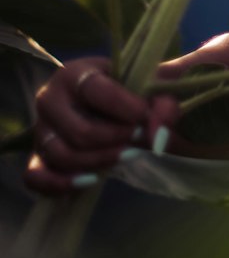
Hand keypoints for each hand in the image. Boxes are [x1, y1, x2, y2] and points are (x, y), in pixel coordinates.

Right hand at [24, 55, 181, 197]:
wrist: (107, 106)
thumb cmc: (128, 89)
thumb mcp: (148, 83)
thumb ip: (163, 97)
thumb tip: (161, 129)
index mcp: (76, 73)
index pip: (96, 91)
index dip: (124, 107)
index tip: (145, 117)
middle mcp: (50, 99)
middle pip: (80, 131)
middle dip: (117, 140)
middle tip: (140, 139)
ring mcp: (41, 130)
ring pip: (63, 155)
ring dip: (99, 161)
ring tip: (127, 155)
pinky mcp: (36, 156)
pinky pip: (36, 176)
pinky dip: (60, 184)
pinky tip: (90, 181)